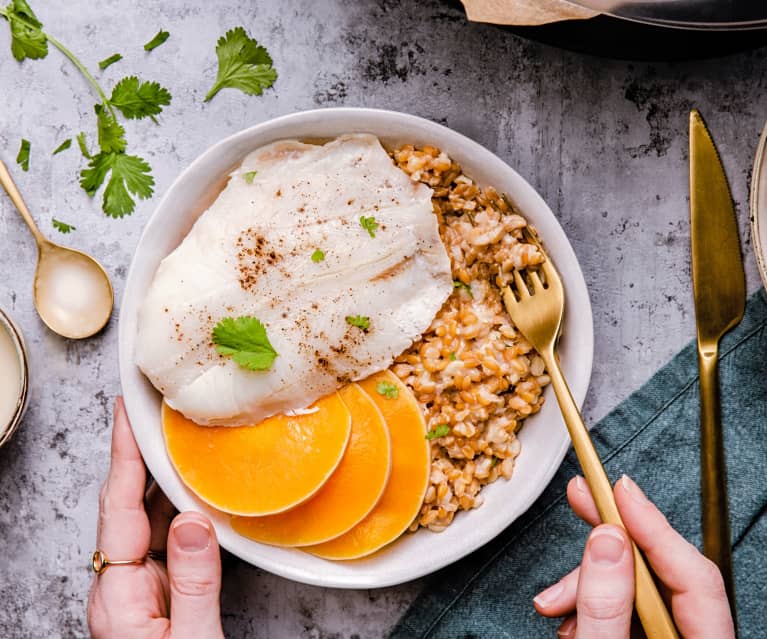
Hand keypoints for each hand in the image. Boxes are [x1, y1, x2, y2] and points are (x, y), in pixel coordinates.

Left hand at [88, 397, 224, 638]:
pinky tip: (193, 486)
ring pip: (147, 518)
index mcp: (119, 597)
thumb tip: (192, 519)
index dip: (123, 456)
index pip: (118, 509)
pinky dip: (179, 505)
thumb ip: (195, 584)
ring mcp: (142, 588)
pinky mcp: (163, 591)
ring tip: (174, 434)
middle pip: (126, 505)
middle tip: (153, 408)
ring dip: (160, 476)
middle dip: (138, 454)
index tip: (128, 413)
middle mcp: (123, 586)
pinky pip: (168, 537)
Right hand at [533, 474, 733, 638]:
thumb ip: (606, 604)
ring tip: (554, 599)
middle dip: (611, 536)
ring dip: (587, 582)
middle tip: (581, 495)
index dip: (651, 525)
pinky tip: (568, 613)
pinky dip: (590, 602)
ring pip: (633, 587)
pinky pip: (622, 607)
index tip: (618, 489)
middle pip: (660, 570)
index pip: (692, 572)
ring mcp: (668, 638)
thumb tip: (606, 541)